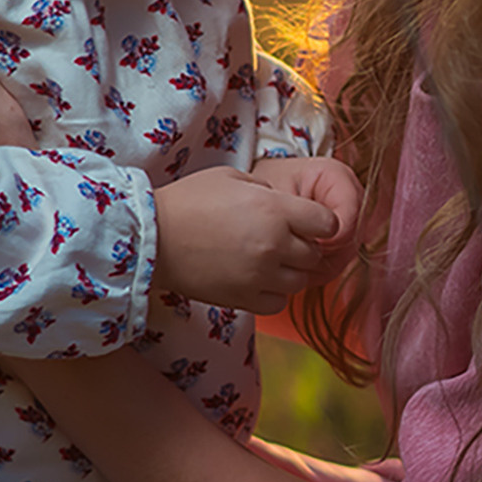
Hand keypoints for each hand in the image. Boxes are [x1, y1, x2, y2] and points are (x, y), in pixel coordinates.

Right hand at [154, 162, 350, 311]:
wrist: (151, 238)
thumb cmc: (189, 200)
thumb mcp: (233, 178)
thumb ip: (269, 191)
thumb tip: (287, 206)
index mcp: (276, 210)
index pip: (329, 223)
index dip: (321, 222)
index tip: (309, 221)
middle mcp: (275, 246)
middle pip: (315, 254)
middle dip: (305, 246)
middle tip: (283, 239)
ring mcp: (260, 276)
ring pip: (300, 281)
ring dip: (291, 271)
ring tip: (269, 260)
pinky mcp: (244, 299)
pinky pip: (279, 303)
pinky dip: (274, 292)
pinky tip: (258, 278)